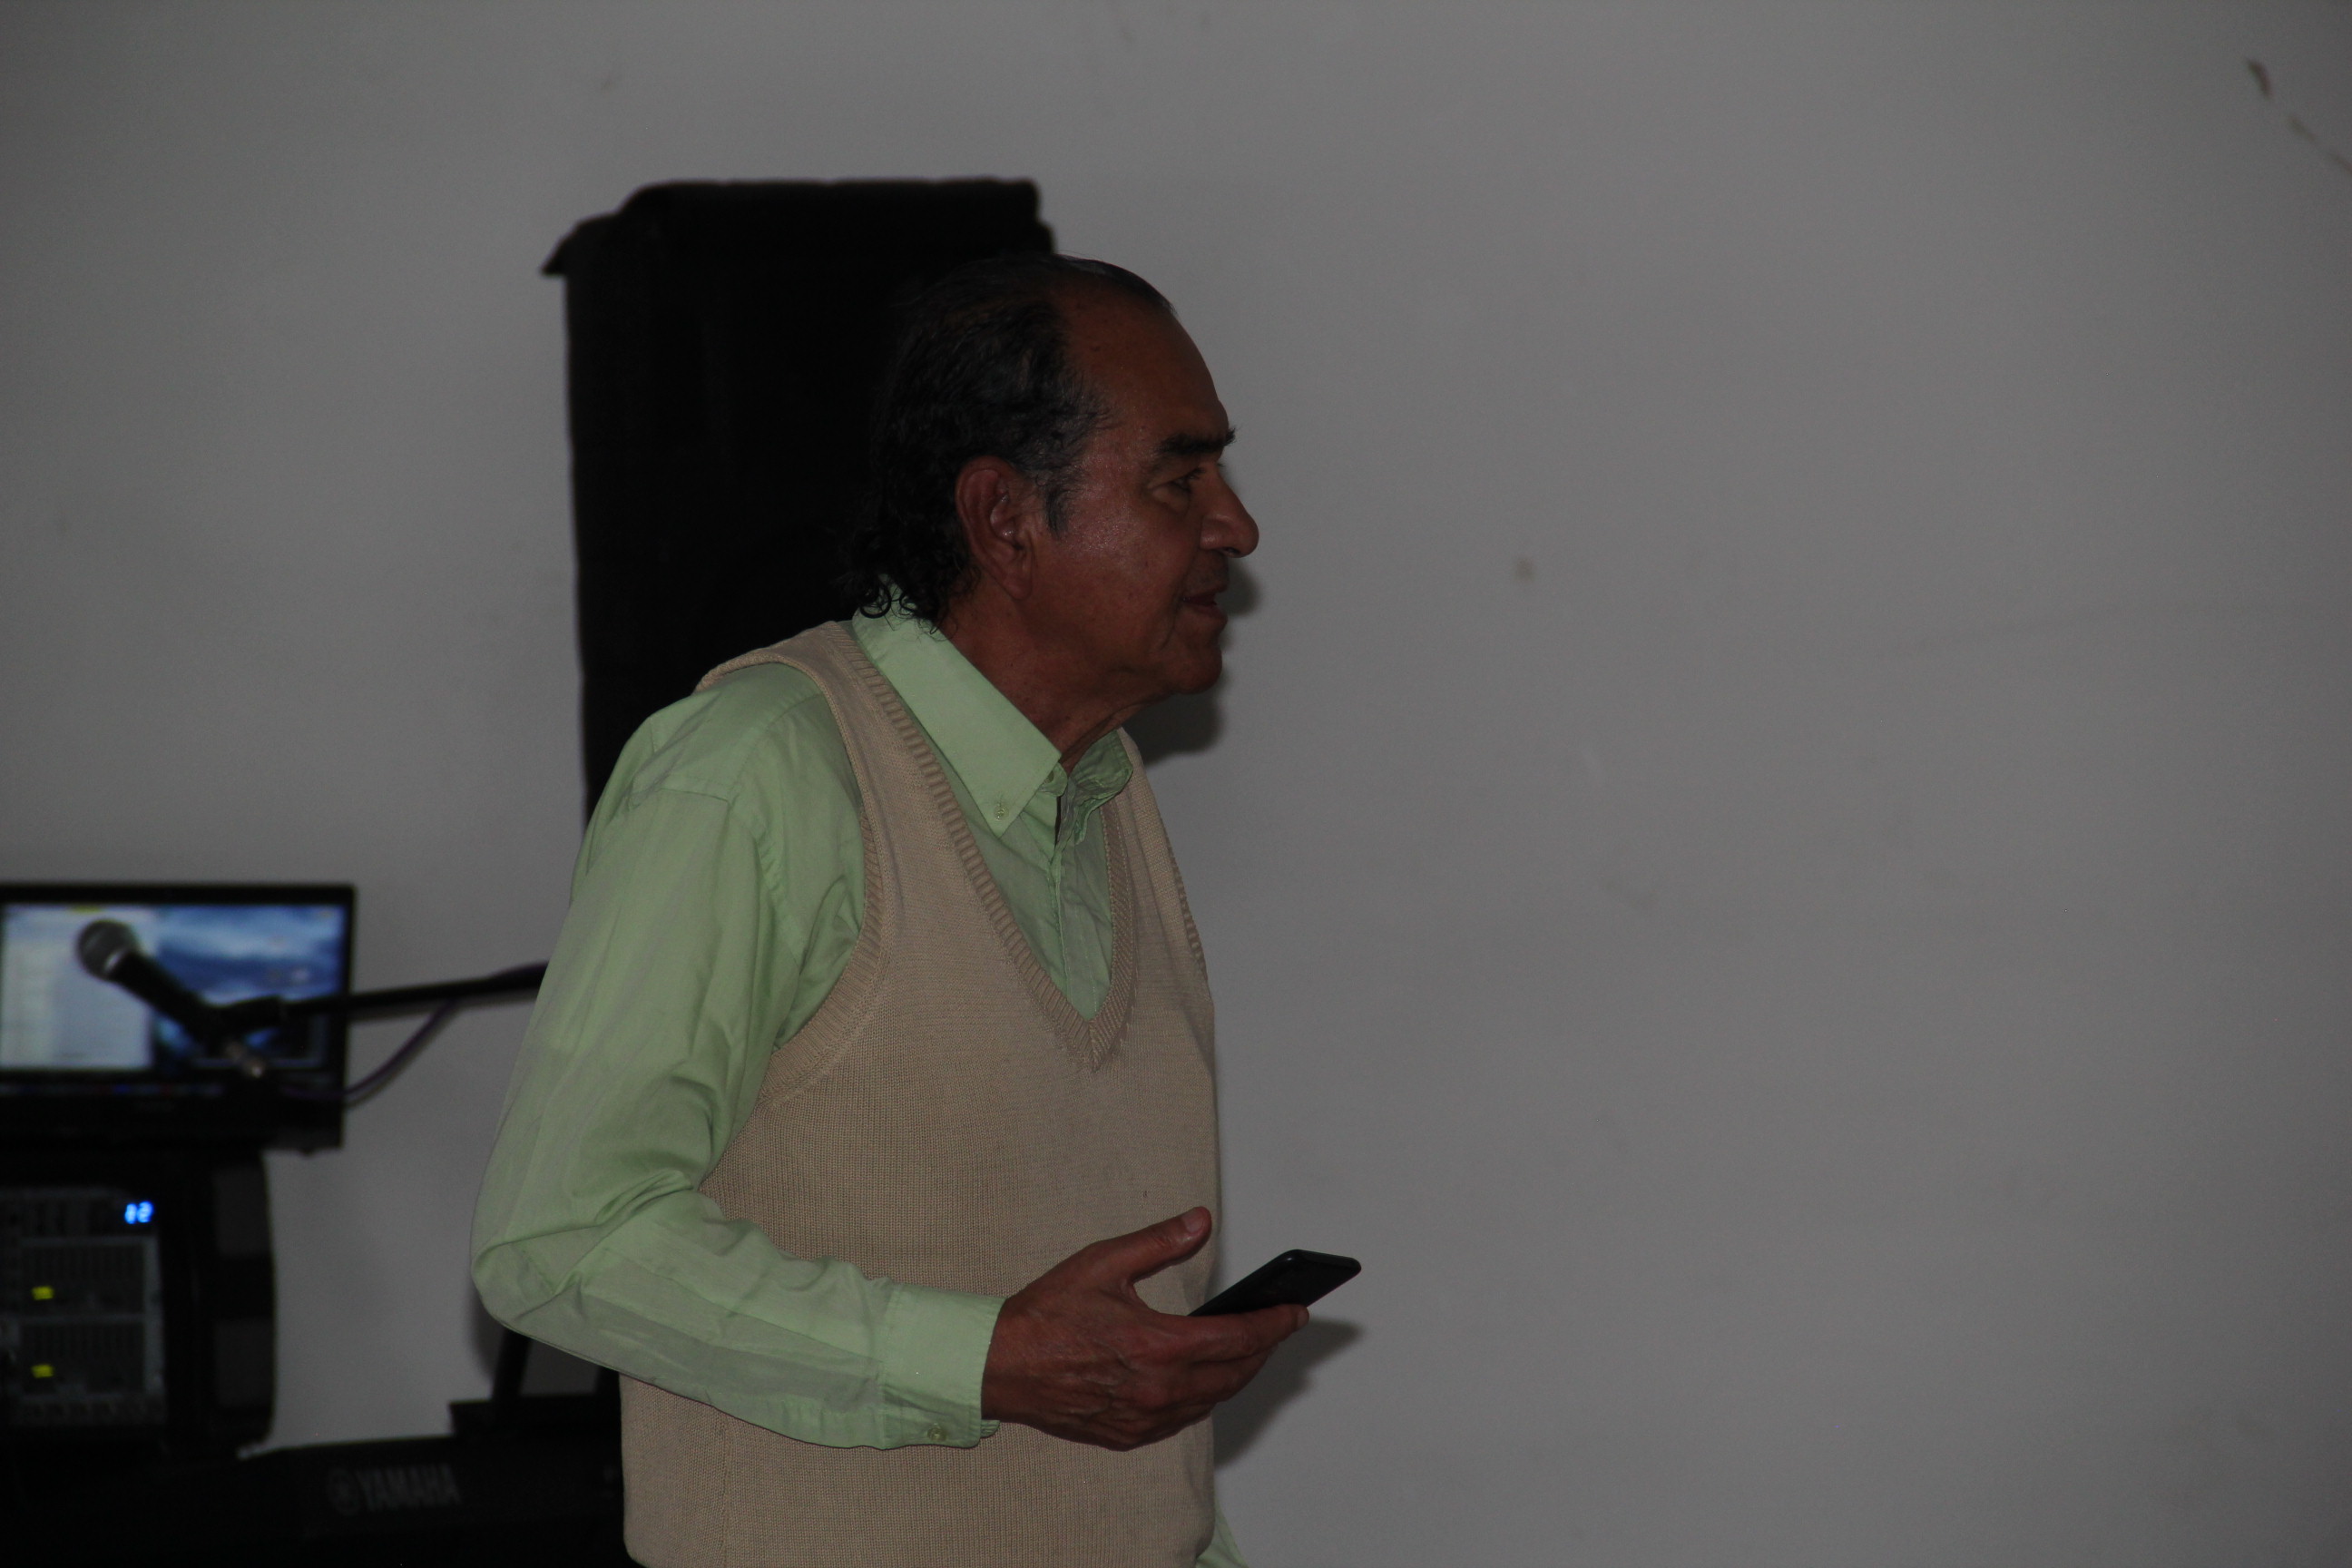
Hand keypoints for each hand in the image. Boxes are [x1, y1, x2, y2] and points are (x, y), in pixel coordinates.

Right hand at [980, 1207, 1306, 1450]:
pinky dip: (1205, 1397)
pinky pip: (1184, 1419)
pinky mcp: (1129, 1434)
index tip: (1296, 1313)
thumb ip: (1159, 1242)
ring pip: (1213, 1400)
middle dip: (1264, 1349)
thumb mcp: (1103, 1263)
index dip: (1274, 1325)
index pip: (1238, 1339)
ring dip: (1238, 1375)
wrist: (1000, 1368)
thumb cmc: (1046, 1315)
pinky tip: (1205, 1379)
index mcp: (1157, 1347)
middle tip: (1280, 1327)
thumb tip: (1200, 1222)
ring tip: (1251, 1349)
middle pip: (1235, 1374)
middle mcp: (1158, 1390)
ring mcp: (1144, 1418)